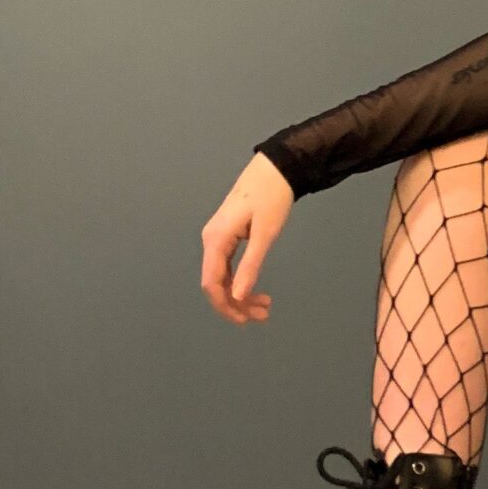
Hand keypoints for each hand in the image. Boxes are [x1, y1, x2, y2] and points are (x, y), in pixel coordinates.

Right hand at [200, 151, 293, 326]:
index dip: (225, 306)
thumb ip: (250, 266)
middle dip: (236, 303)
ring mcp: (217, 237)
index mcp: (216, 240)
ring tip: (265, 305)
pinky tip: (255, 288)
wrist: (275, 168)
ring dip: (241, 294)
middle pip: (216, 283)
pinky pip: (228, 265)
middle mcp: (211, 240)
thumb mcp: (265, 234)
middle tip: (263, 315)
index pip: (211, 283)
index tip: (245, 320)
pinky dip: (241, 279)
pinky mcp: (228, 234)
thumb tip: (236, 297)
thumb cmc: (272, 197)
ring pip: (223, 275)